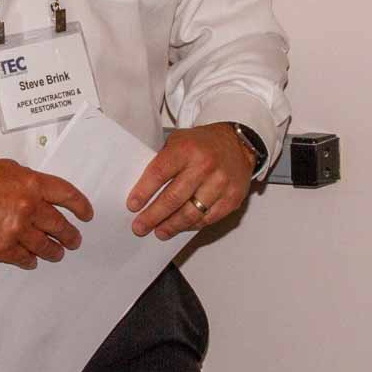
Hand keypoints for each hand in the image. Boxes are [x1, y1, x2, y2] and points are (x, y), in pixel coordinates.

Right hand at [0, 159, 92, 268]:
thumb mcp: (9, 169)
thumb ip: (30, 180)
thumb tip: (43, 190)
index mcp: (32, 184)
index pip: (67, 195)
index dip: (81, 206)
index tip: (86, 214)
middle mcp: (28, 207)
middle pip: (60, 225)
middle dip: (70, 234)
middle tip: (73, 239)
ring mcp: (17, 229)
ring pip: (46, 245)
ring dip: (54, 250)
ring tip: (57, 252)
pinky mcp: (5, 248)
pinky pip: (25, 258)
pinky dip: (31, 260)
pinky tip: (32, 259)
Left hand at [127, 123, 256, 238]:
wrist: (238, 144)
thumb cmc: (204, 144)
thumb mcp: (179, 140)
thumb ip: (162, 161)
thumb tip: (143, 190)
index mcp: (187, 148)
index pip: (159, 173)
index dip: (143, 192)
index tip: (133, 205)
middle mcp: (204, 165)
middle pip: (173, 198)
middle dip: (153, 216)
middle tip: (140, 226)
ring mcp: (220, 183)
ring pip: (190, 213)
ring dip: (171, 225)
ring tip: (159, 231)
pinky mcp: (232, 198)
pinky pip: (207, 219)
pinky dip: (192, 225)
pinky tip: (181, 226)